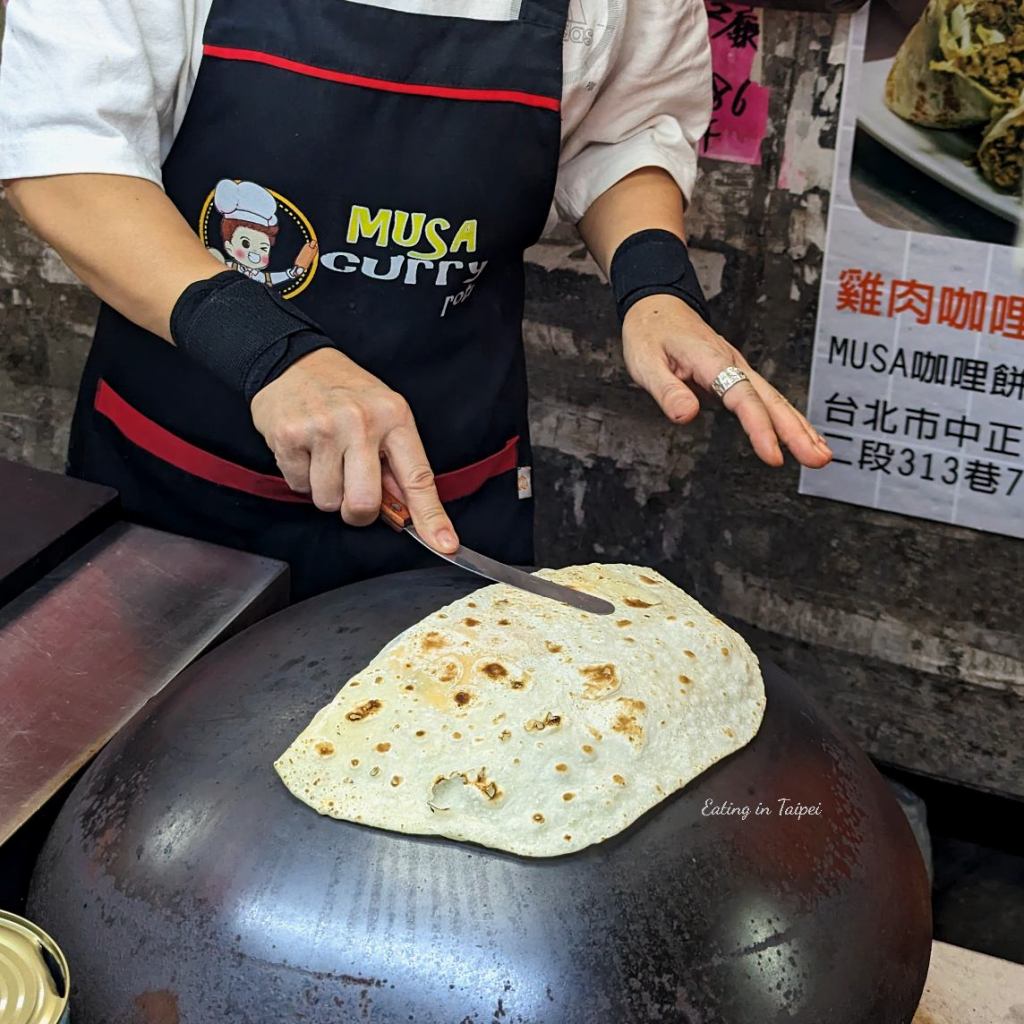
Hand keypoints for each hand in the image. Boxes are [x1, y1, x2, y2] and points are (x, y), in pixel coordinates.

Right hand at [250, 348, 458, 551]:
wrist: (293, 361)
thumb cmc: (345, 394)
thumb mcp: (384, 415)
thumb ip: (396, 463)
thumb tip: (408, 513)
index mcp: (395, 418)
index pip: (418, 478)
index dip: (432, 517)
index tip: (446, 545)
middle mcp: (361, 422)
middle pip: (364, 503)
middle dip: (356, 511)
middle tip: (351, 492)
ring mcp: (324, 428)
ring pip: (328, 500)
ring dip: (326, 491)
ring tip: (325, 457)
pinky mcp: (290, 435)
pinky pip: (298, 486)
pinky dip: (301, 477)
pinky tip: (305, 450)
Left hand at [622, 295, 832, 468]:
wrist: (657, 307)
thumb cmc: (650, 334)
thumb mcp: (645, 363)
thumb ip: (667, 391)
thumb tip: (686, 415)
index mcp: (710, 360)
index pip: (742, 397)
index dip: (759, 427)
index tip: (773, 455)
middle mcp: (732, 363)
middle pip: (770, 399)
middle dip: (796, 432)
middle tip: (818, 460)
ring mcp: (739, 368)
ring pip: (775, 399)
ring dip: (800, 428)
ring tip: (821, 456)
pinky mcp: (738, 375)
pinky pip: (768, 399)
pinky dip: (788, 418)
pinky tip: (803, 437)